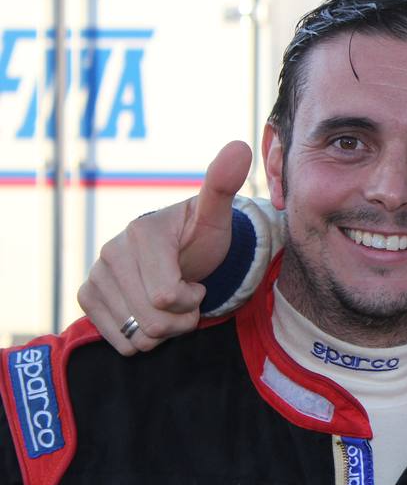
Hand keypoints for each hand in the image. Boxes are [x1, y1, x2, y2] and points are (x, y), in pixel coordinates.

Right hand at [78, 141, 250, 354]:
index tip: (196, 281)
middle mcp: (111, 252)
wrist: (182, 252)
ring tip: (169, 304)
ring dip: (163, 331)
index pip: (165, 297)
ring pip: (136, 336)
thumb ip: (223, 184)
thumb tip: (240, 146)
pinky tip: (149, 313)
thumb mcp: (217, 215)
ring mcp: (96, 274)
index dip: (191, 299)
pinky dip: (140, 337)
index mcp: (143, 234)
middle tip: (188, 297)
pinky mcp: (87, 295)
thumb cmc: (203, 236)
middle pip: (152, 321)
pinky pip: (116, 338)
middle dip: (181, 319)